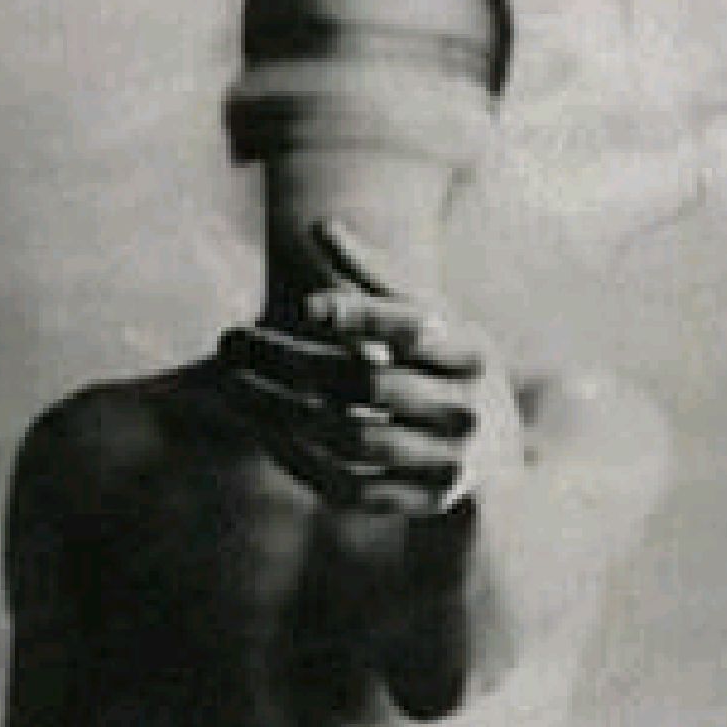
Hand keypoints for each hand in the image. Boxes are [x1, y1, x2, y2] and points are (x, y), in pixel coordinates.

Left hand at [220, 220, 521, 516]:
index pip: (411, 330)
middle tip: (233, 339)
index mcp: (472, 351)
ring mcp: (448, 460)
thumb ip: (376, 276)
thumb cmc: (448, 364)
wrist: (495, 452)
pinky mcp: (423, 500)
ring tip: (231, 385)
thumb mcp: (433, 316)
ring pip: (350, 438)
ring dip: (281, 413)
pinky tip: (261, 429)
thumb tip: (321, 225)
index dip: (360, 317)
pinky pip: (350, 485)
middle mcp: (467, 408)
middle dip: (292, 361)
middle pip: (367, 385)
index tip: (304, 305)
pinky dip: (300, 459)